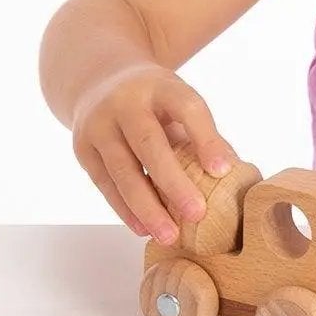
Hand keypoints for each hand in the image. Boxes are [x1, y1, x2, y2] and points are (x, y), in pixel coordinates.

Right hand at [70, 64, 239, 244]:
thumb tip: (233, 173)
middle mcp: (125, 101)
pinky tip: (143, 228)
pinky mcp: (82, 148)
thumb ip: (202, 133)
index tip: (223, 171)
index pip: (186, 108)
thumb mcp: (177, 100)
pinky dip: (125, 209)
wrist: (97, 80)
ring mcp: (99, 124)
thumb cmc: (153, 100)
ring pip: (122, 169)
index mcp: (160, 85)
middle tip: (196, 214)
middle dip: (173, 182)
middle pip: (149, 142)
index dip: (206, 139)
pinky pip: (105, 184)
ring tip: (168, 235)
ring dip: (146, 206)